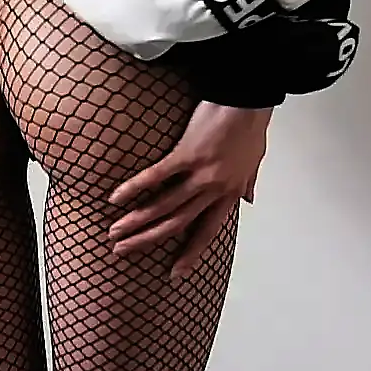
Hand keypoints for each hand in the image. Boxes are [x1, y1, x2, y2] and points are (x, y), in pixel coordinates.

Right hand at [107, 103, 271, 279]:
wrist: (248, 96)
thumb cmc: (251, 124)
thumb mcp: (255, 159)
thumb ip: (248, 182)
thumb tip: (249, 199)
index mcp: (230, 192)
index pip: (208, 231)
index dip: (191, 254)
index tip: (176, 274)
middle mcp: (215, 189)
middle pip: (178, 224)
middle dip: (149, 240)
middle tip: (123, 252)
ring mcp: (201, 173)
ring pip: (165, 207)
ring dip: (137, 222)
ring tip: (114, 232)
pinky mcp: (187, 154)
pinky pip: (156, 177)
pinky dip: (134, 188)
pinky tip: (116, 199)